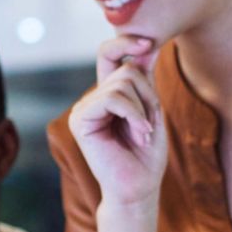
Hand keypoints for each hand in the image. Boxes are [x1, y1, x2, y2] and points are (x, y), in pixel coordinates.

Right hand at [67, 36, 167, 209]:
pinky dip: (134, 114)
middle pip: (126, 69)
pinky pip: (112, 98)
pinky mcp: (80, 120)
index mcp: (107, 94)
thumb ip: (145, 80)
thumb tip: (148, 44)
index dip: (126, 42)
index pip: (110, 54)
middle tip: (150, 124)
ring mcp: (83, 108)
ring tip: (144, 133)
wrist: (138, 188)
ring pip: (122, 82)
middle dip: (148, 94)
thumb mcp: (151, 109)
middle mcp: (92, 98)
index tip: (150, 43)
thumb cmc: (146, 155)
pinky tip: (140, 134)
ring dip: (143, 108)